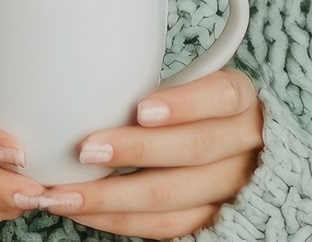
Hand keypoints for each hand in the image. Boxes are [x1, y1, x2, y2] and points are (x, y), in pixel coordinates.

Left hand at [40, 67, 264, 239]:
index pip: (222, 96)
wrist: (235, 155)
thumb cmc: (194, 111)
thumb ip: (154, 85)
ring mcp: (232, 187)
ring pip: (174, 196)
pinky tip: (86, 210)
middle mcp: (244, 144)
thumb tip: (85, 92)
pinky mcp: (212, 220)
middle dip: (135, 151)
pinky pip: (166, 226)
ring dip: (112, 197)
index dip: (184, 104)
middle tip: (85, 150)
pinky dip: (120, 219)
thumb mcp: (188, 85)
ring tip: (67, 193)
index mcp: (240, 100)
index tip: (140, 109)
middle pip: (195, 149)